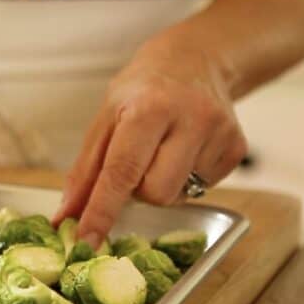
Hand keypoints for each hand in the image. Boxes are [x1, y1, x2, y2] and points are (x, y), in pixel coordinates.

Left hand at [53, 41, 247, 245]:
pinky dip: (184, 178)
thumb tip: (66, 218)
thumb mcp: (105, 119)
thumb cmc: (142, 91)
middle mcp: (189, 119)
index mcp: (149, 108)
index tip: (86, 243)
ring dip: (159, 185)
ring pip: (177, 195)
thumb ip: (84, 172)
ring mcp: (219, 134)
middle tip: (136, 162)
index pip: (121, 172)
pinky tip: (184, 150)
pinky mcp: (237, 148)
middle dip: (136, 190)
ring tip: (160, 152)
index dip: (101, 211)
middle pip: (155, 192)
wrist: (194, 60)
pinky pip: (201, 188)